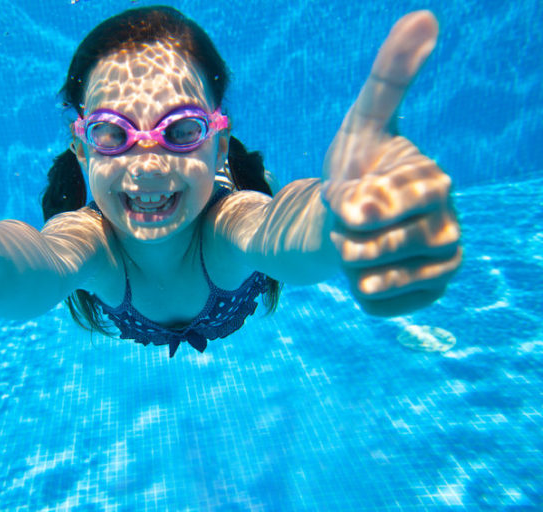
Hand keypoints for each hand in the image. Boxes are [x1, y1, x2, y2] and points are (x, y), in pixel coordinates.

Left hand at [322, 11, 461, 315]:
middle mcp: (449, 226)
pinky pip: (374, 304)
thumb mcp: (362, 121)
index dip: (346, 204)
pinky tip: (369, 269)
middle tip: (351, 220)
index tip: (345, 195)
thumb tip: (425, 15)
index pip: (376, 207)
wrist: (347, 218)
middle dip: (341, 234)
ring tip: (360, 242)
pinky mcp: (427, 297)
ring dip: (347, 261)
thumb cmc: (356, 167)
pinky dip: (356, 289)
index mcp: (435, 182)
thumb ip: (390, 77)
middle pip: (367, 248)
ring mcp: (442, 265)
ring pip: (371, 279)